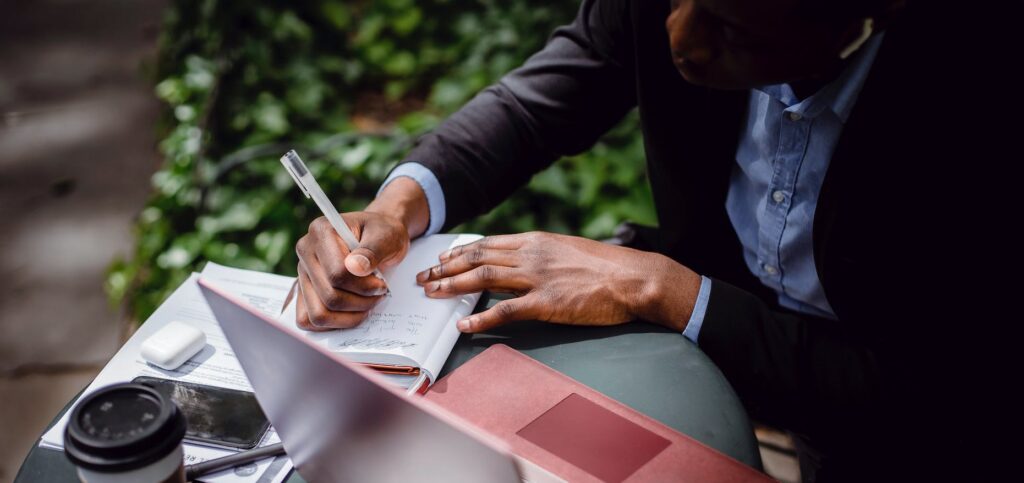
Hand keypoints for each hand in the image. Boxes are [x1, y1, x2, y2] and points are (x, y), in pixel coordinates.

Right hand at [294, 212, 408, 330]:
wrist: (378, 236)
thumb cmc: (382, 233)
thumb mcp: (386, 236)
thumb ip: (372, 250)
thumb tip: (355, 267)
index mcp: (321, 231)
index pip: (337, 273)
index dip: (364, 286)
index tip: (381, 284)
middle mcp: (306, 251)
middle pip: (329, 297)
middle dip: (361, 302)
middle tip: (379, 293)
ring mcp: (302, 273)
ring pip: (318, 314)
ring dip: (349, 317)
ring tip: (367, 303)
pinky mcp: (304, 290)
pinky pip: (308, 320)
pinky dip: (333, 323)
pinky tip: (352, 312)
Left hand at [415, 232, 701, 332]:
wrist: (634, 278)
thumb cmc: (606, 268)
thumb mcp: (568, 251)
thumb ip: (541, 256)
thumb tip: (518, 264)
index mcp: (537, 241)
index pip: (488, 244)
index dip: (459, 252)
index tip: (441, 258)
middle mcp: (532, 254)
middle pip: (478, 258)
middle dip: (446, 268)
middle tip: (424, 277)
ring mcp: (538, 278)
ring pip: (483, 278)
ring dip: (452, 286)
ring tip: (431, 293)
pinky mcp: (547, 303)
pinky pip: (506, 310)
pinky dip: (481, 316)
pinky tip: (464, 323)